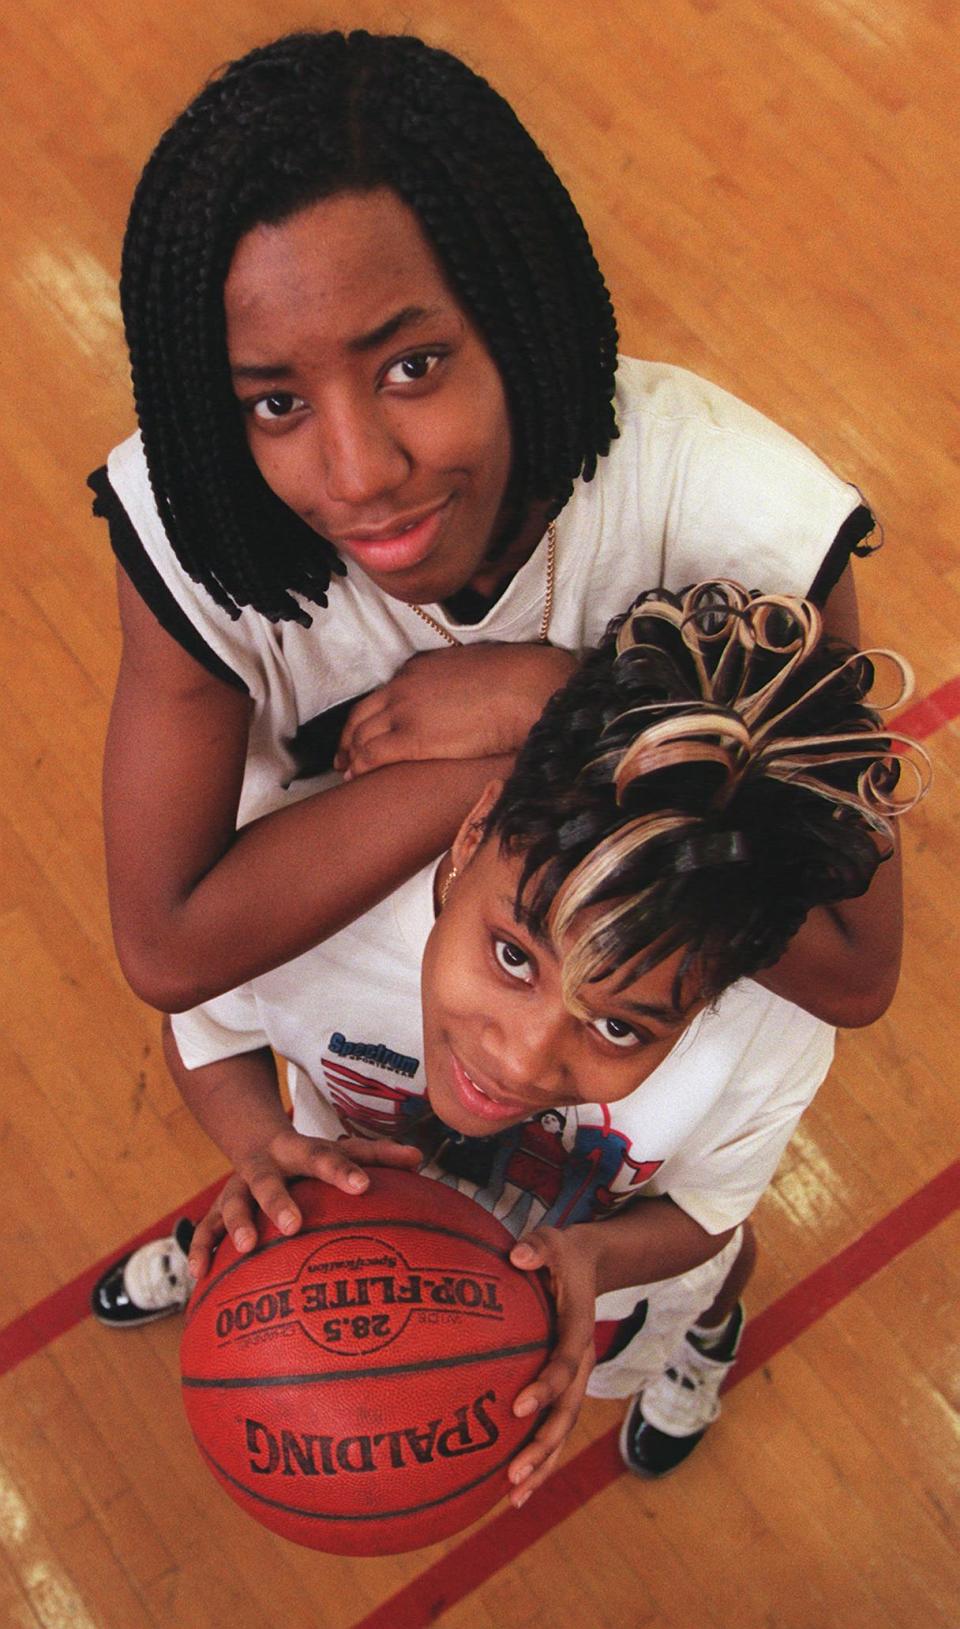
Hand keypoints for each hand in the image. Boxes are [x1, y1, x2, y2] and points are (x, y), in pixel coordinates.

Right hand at [187, 1128, 421, 1278]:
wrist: (254, 1138)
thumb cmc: (311, 1156)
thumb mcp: (342, 1148)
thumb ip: (378, 1156)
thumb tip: (421, 1160)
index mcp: (300, 1152)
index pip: (325, 1158)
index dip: (343, 1171)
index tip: (363, 1187)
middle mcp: (265, 1167)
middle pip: (269, 1181)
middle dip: (279, 1202)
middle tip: (294, 1226)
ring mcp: (237, 1187)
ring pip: (232, 1204)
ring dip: (235, 1225)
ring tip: (243, 1249)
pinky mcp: (219, 1209)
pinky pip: (205, 1231)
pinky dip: (201, 1251)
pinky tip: (200, 1278)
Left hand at [334, 643, 576, 776]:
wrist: (525, 687)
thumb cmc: (517, 680)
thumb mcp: (476, 671)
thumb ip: (461, 683)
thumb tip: (470, 698)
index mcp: (419, 669)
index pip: (382, 694)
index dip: (368, 717)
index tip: (364, 732)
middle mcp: (403, 686)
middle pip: (361, 715)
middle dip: (348, 738)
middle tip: (343, 758)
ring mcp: (404, 711)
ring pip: (361, 735)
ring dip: (351, 756)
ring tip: (348, 773)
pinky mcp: (411, 738)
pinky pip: (371, 754)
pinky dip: (360, 766)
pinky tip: (357, 778)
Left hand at [503, 1225, 598, 1507]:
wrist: (590, 1266)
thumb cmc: (562, 1254)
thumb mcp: (554, 1241)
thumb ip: (537, 1248)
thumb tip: (518, 1255)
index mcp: (578, 1332)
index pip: (563, 1365)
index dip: (545, 1387)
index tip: (517, 1407)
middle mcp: (581, 1363)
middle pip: (567, 1414)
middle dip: (543, 1447)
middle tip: (514, 1475)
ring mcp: (575, 1379)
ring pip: (562, 1430)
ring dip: (542, 1465)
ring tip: (513, 1498)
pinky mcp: (564, 1387)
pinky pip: (552, 1426)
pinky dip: (538, 1457)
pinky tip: (512, 1485)